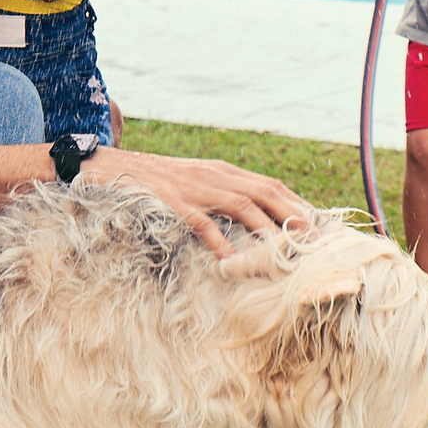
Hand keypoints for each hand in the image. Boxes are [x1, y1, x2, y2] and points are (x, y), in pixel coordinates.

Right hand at [82, 149, 313, 256]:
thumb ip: (220, 196)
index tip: (316, 225)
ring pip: (240, 204)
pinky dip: (217, 240)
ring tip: (284, 250)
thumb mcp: (194, 183)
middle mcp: (214, 175)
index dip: (295, 203)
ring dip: (266, 227)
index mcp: (222, 171)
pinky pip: (200, 221)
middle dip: (292, 214)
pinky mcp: (173, 201)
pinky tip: (229, 260)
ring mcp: (194, 187)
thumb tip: (249, 221)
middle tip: (314, 240)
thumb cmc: (156, 182)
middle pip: (264, 191)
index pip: (269, 184)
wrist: (110, 167)